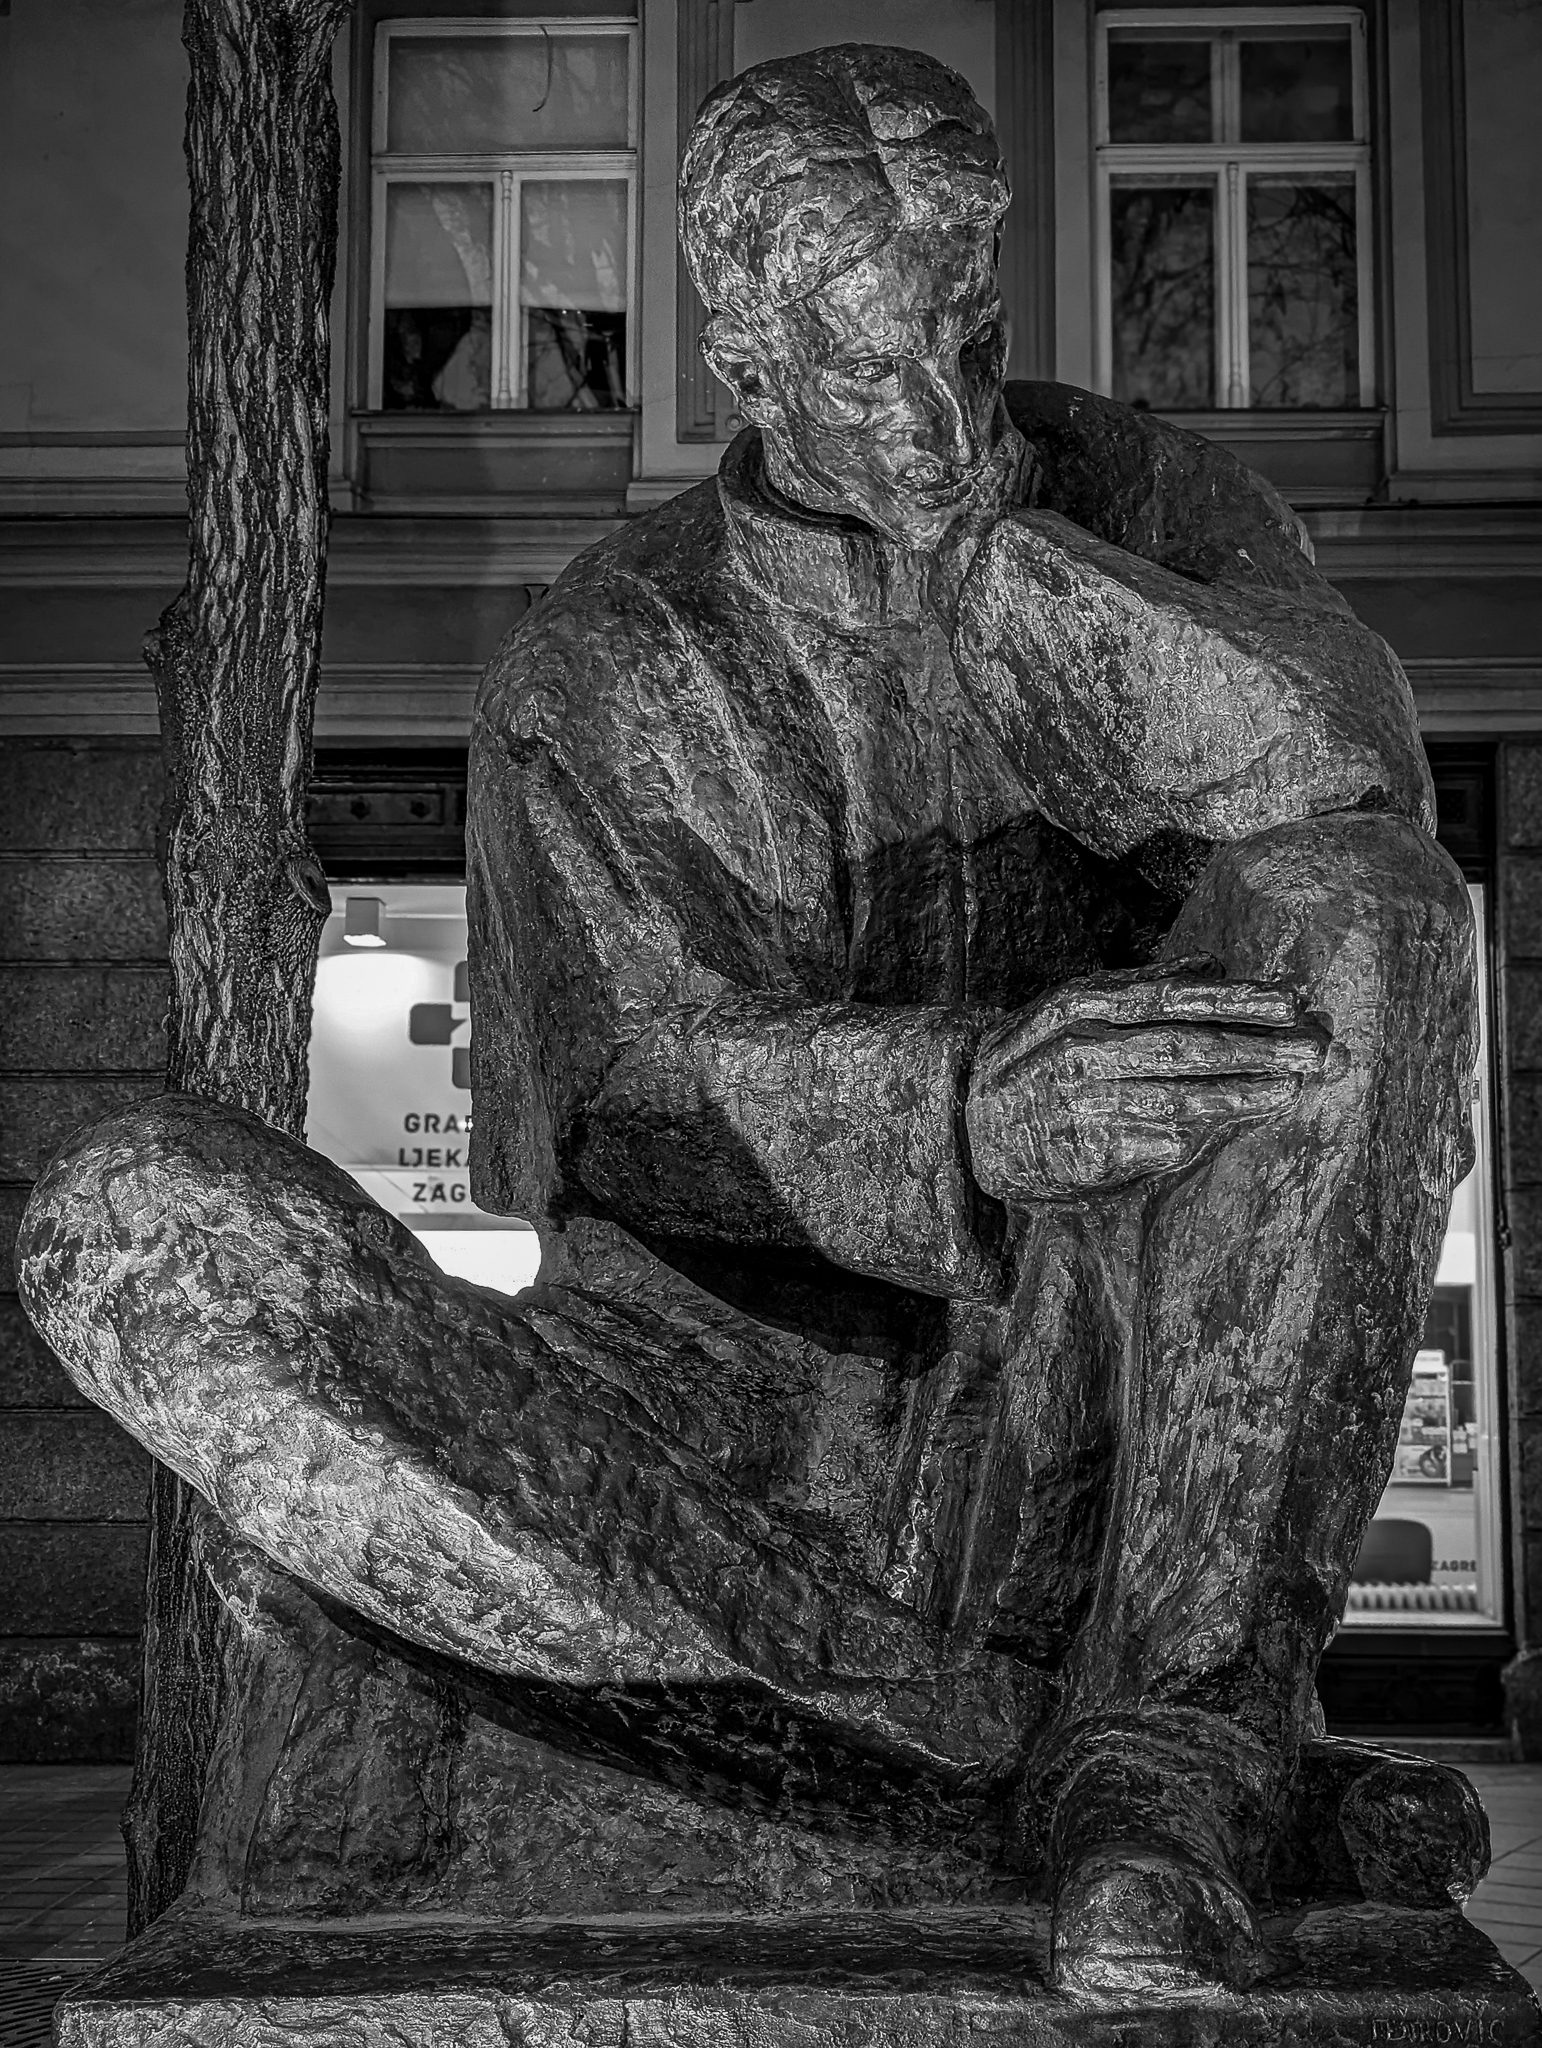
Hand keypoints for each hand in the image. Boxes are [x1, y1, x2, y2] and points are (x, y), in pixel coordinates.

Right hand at [964, 963, 1328, 1205]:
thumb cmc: (1031, 1058)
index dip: (1238, 1000)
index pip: (1176, 999)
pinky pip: (1147, 1144)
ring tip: (1290, 1090)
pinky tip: (1225, 1132)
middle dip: (1259, 1049)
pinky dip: (1187, 1138)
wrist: (963, 1120)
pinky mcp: (1082, 1152)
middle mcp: (1085, 1050)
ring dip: (1240, 1096)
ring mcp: (1083, 1103)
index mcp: (1086, 1006)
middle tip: (1317, 1051)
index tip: (1293, 1002)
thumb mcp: (1073, 1006)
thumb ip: (1142, 987)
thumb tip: (1212, 963)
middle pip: (1188, 1048)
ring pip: (1177, 1099)